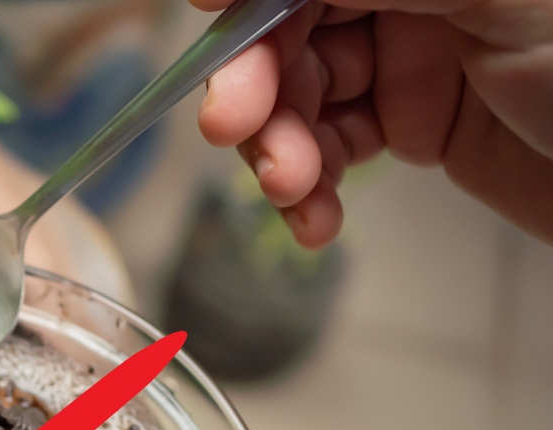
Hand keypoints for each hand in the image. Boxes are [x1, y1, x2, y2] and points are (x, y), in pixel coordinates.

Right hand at [193, 0, 552, 246]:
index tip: (209, 24)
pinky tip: (313, 213)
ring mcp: (413, 50)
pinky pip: (330, 149)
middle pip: (289, 27)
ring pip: (300, 94)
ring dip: (278, 149)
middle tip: (238, 127)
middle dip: (257, 84)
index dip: (250, 2)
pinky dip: (309, 187)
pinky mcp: (415, 118)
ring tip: (294, 188)